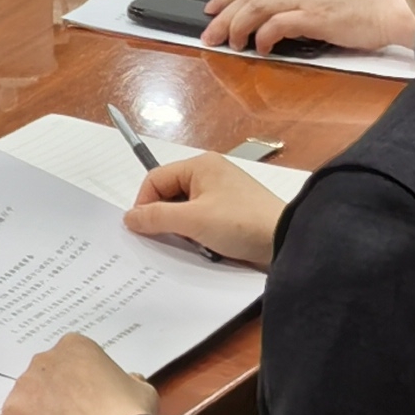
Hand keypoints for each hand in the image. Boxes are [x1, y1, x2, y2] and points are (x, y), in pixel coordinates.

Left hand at [2, 334, 157, 414]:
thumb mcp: (142, 389)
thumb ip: (129, 379)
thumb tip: (129, 380)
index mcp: (75, 346)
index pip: (69, 360)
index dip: (77, 380)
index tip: (86, 397)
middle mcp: (45, 359)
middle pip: (45, 375)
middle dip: (55, 393)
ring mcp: (24, 385)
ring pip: (28, 398)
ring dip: (39, 412)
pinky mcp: (11, 413)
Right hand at [125, 153, 295, 269]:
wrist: (285, 241)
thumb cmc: (239, 223)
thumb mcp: (192, 221)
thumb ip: (156, 217)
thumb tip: (129, 217)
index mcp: (200, 165)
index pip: (155, 179)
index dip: (144, 204)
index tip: (143, 229)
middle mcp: (211, 174)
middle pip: (170, 194)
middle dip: (165, 218)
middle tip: (166, 240)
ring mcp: (224, 193)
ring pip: (186, 210)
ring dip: (183, 229)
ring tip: (190, 245)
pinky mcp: (233, 213)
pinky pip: (203, 220)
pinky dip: (199, 234)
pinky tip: (204, 248)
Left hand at [201, 0, 412, 59]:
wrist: (393, 8)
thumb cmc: (365, 4)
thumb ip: (300, 0)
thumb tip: (275, 20)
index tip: (212, 9)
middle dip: (223, 15)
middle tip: (210, 35)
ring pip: (256, 7)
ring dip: (237, 26)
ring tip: (231, 44)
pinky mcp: (316, 16)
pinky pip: (278, 24)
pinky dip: (263, 36)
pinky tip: (261, 49)